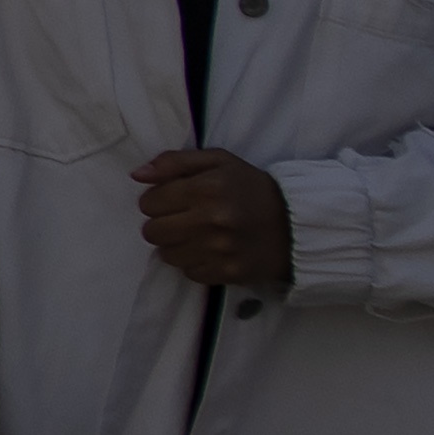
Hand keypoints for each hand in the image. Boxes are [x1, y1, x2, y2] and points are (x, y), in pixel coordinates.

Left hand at [130, 146, 291, 292]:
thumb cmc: (251, 188)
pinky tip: (210, 250)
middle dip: (162, 224)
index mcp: (206, 188)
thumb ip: (174, 162)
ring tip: (197, 235)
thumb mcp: (219, 161)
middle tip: (183, 219)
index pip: (149, 202)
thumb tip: (137, 175)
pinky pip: (189, 272)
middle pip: (152, 232)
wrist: (296, 223)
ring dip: (176, 245)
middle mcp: (211, 220)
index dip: (158, 200)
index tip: (175, 200)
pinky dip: (195, 263)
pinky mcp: (229, 273)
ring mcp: (220, 250)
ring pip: (166, 255)